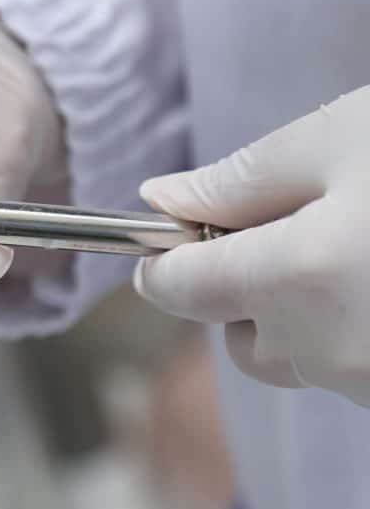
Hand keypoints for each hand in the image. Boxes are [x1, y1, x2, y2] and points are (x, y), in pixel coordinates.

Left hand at [135, 87, 369, 405]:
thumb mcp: (343, 141)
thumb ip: (239, 180)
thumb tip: (158, 202)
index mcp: (297, 279)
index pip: (178, 290)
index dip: (164, 261)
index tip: (173, 238)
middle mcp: (329, 350)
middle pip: (236, 334)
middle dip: (247, 288)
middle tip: (305, 228)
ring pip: (295, 357)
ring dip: (302, 314)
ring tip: (354, 248)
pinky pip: (347, 367)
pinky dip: (350, 329)